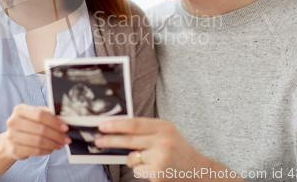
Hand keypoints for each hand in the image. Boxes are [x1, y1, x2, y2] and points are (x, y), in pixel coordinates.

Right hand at [4, 104, 70, 160]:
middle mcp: (13, 122)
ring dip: (53, 144)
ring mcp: (12, 136)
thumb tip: (62, 117)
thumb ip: (47, 114)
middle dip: (57, 135)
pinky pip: (35, 151)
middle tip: (66, 138)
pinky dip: (46, 150)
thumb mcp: (35, 115)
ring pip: (38, 141)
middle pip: (40, 129)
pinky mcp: (14, 149)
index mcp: (20, 110)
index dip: (54, 122)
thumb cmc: (27, 124)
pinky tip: (51, 149)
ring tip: (60, 144)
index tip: (65, 127)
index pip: (40, 115)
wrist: (12, 138)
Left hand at [94, 118, 241, 181]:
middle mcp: (163, 141)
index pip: (134, 123)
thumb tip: (116, 127)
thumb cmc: (177, 151)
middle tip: (97, 140)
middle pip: (128, 140)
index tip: (101, 124)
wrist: (199, 172)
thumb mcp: (166, 133)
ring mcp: (161, 158)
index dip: (115, 124)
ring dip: (133, 160)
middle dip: (110, 140)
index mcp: (164, 127)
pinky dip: (141, 171)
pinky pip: (137, 171)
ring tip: (149, 160)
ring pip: (132, 158)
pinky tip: (154, 170)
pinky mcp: (158, 174)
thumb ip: (145, 130)